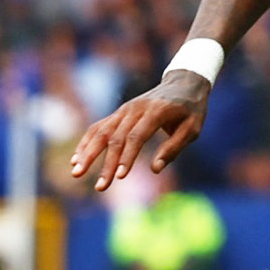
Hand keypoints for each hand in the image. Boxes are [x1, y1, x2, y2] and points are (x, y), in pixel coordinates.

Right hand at [67, 72, 211, 191]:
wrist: (183, 82)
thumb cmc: (191, 109)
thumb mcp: (192, 128)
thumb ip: (174, 147)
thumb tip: (155, 169)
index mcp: (156, 111)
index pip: (137, 136)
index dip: (127, 157)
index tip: (120, 177)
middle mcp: (136, 109)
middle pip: (116, 138)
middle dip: (106, 164)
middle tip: (100, 187)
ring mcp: (125, 109)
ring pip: (102, 131)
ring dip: (87, 153)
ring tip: (76, 172)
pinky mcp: (119, 113)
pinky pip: (99, 127)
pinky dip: (87, 142)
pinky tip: (77, 159)